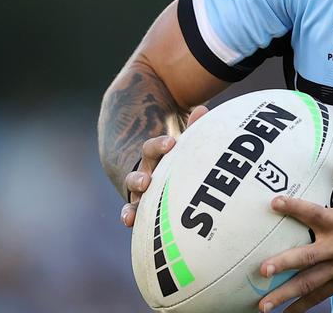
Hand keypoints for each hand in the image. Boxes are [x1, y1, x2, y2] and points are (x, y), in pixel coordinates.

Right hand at [120, 105, 208, 226]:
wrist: (159, 168)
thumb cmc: (177, 155)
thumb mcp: (183, 143)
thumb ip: (193, 128)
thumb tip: (203, 110)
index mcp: (153, 156)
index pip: (152, 148)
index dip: (159, 145)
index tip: (171, 143)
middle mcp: (144, 172)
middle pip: (139, 173)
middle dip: (140, 177)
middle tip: (146, 181)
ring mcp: (140, 190)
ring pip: (133, 194)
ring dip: (133, 202)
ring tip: (132, 212)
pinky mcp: (141, 206)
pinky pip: (133, 211)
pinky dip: (129, 216)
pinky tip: (129, 222)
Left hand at [255, 141, 332, 311]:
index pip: (313, 213)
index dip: (294, 207)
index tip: (274, 203)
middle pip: (306, 258)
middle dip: (283, 264)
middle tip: (261, 271)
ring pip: (310, 283)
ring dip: (286, 294)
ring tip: (263, 305)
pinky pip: (322, 295)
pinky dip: (304, 306)